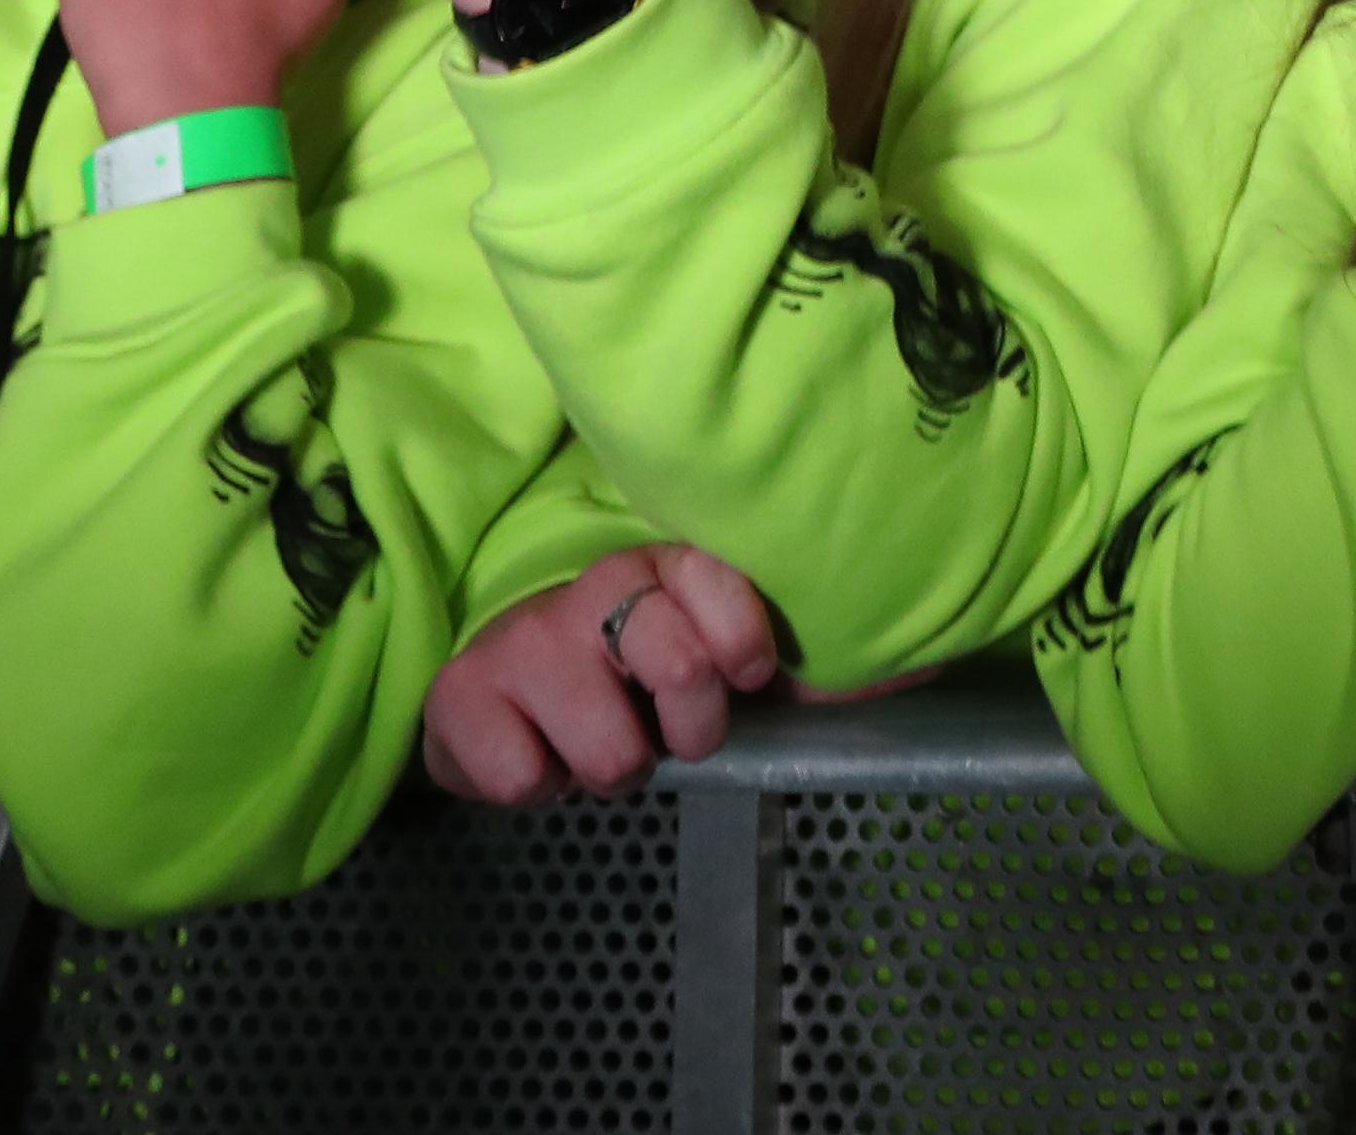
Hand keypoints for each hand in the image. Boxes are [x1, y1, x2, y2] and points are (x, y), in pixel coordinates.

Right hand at [419, 545, 778, 802]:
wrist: (504, 696)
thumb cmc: (629, 681)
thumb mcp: (715, 655)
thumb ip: (793, 660)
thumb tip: (898, 670)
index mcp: (665, 568)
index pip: (720, 579)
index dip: (744, 645)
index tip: (746, 679)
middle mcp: (595, 588)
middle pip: (682, 667)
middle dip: (691, 734)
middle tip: (663, 734)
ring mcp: (525, 636)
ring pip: (611, 751)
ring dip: (612, 770)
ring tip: (593, 745)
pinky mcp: (458, 690)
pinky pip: (524, 778)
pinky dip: (539, 788)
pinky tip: (536, 753)